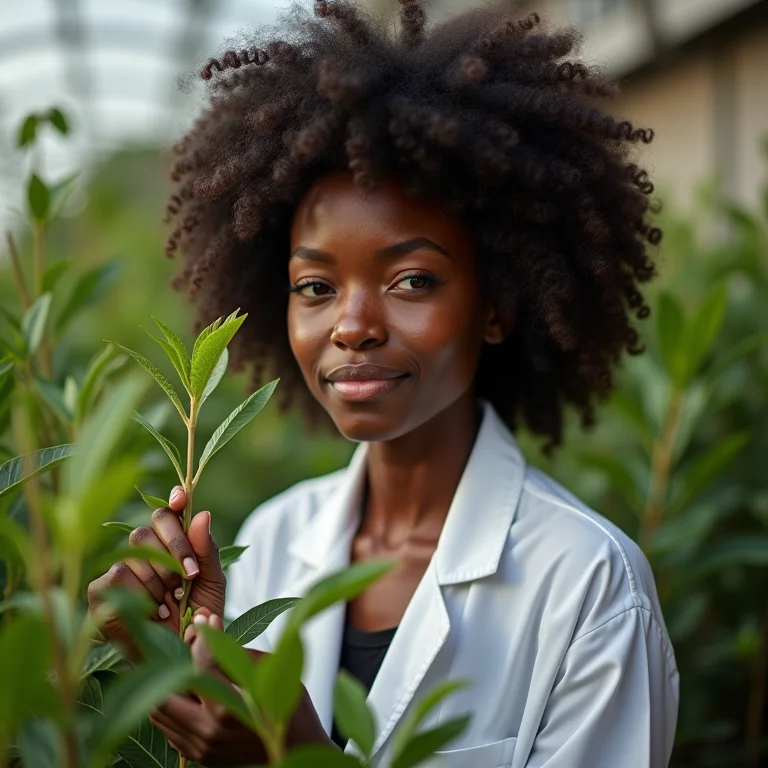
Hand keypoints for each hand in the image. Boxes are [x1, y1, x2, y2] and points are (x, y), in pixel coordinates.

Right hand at [87, 486, 226, 656]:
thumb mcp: (212, 582)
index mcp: (171, 544)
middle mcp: (143, 552)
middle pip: (151, 525)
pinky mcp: (100, 590)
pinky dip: (141, 592)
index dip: (174, 501)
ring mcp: (120, 569)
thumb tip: (201, 513)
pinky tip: (154, 610)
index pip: (168, 513)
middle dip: (176, 550)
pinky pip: (119, 574)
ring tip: (173, 604)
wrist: (184, 656)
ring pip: (136, 550)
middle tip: (190, 577)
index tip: (182, 498)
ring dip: (161, 578)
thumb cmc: (198, 617)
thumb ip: (207, 549)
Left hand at [150, 609, 336, 765]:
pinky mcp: (199, 757)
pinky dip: (172, 708)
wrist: (297, 750)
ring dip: (166, 687)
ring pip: (159, 715)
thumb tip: (211, 627)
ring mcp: (201, 748)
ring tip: (183, 666)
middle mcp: (208, 732)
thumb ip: (236, 651)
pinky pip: (169, 730)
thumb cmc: (290, 708)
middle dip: (171, 664)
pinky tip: (189, 693)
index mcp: (228, 709)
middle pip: (163, 694)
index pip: (199, 665)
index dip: (202, 637)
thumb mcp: (270, 672)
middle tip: (183, 646)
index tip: (205, 620)